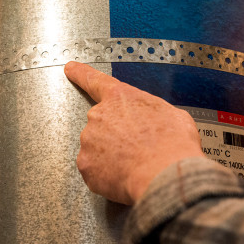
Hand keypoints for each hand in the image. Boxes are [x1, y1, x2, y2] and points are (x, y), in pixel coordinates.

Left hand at [64, 62, 204, 204]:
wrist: (165, 174)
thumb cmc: (172, 144)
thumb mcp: (172, 115)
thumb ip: (151, 112)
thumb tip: (155, 122)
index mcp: (120, 98)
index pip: (94, 80)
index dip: (81, 73)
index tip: (71, 68)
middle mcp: (98, 116)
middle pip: (102, 124)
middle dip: (116, 136)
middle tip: (137, 149)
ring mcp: (89, 140)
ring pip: (97, 148)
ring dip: (112, 156)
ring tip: (135, 164)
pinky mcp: (85, 164)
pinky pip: (94, 169)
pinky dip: (106, 175)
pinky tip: (124, 175)